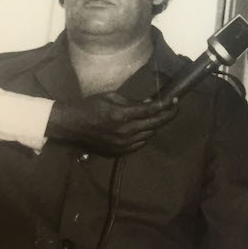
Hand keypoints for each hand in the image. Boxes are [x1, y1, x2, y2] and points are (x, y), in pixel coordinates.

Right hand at [46, 95, 176, 154]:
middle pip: (155, 124)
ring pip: (150, 134)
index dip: (166, 105)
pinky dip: (145, 135)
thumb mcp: (110, 97)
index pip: (152, 110)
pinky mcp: (119, 152)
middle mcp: (125, 131)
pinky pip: (140, 144)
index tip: (175, 100)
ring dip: (156, 125)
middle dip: (167, 115)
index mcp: (122, 114)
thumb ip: (131, 101)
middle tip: (175, 108)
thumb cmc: (90, 106)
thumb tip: (150, 103)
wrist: (72, 126)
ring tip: (158, 116)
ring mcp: (123, 144)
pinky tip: (145, 128)